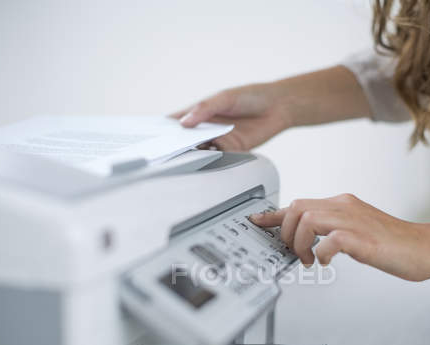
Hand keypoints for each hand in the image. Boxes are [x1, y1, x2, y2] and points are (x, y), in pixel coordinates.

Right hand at [171, 83, 292, 151]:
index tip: (151, 136)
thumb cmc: (251, 96)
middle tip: (163, 153)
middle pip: (186, 139)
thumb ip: (205, 109)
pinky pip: (216, 158)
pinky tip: (202, 162)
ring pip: (200, 150)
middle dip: (175, 146)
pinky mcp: (231, 150)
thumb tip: (184, 122)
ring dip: (191, 155)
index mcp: (201, 111)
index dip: (164, 129)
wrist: (278, 107)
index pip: (177, 121)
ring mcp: (218, 139)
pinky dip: (209, 160)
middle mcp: (207, 127)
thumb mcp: (225, 97)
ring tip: (180, 159)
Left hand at [249, 194, 429, 281]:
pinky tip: (327, 261)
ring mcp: (354, 221)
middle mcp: (345, 207)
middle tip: (294, 252)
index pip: (299, 203)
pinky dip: (321, 253)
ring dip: (299, 244)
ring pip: (307, 218)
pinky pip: (330, 240)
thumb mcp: (356, 230)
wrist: (426, 247)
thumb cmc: (394, 242)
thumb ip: (332, 229)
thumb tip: (308, 240)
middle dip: (285, 232)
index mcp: (342, 204)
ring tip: (309, 260)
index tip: (257, 221)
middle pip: (296, 207)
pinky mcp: (363, 239)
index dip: (273, 214)